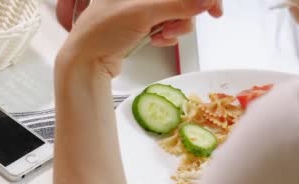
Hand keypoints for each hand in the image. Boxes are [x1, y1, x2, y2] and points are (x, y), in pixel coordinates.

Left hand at [56, 0, 220, 77]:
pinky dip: (167, 35)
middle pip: (180, 0)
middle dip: (182, 15)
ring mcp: (141, 8)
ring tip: (161, 36)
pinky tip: (156, 40)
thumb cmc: (100, 32)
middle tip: (173, 28)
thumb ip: (177, 4)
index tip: (213, 9)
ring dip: (175, 27)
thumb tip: (205, 0)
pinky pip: (167, 25)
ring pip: (176, 13)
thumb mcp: (142, 13)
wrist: (85, 62)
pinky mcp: (141, 24)